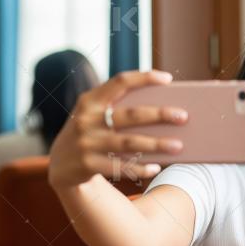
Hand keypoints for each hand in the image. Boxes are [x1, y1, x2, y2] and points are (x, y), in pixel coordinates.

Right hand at [48, 70, 187, 188]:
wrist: (60, 166)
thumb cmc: (91, 133)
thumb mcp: (95, 115)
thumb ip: (119, 108)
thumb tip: (165, 109)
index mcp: (90, 100)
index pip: (120, 82)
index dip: (144, 78)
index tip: (168, 79)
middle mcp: (87, 119)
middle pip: (131, 114)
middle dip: (160, 114)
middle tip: (184, 116)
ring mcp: (86, 143)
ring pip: (130, 143)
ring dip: (157, 144)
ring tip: (178, 146)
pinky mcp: (88, 165)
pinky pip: (121, 166)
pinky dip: (140, 167)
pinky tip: (157, 167)